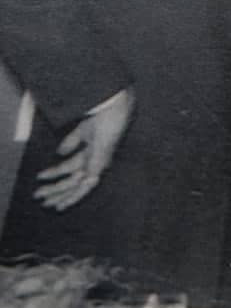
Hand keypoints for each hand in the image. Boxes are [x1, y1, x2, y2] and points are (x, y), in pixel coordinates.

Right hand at [34, 88, 134, 210]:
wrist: (115, 109)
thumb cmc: (103, 117)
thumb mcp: (83, 131)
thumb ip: (72, 142)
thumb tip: (59, 153)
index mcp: (92, 159)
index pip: (70, 172)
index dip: (54, 176)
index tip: (39, 179)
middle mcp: (95, 165)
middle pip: (72, 183)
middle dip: (54, 191)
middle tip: (38, 198)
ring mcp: (99, 164)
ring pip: (76, 185)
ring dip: (58, 191)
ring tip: (43, 197)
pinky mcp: (101, 161)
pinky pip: (88, 178)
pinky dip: (77, 186)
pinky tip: (65, 193)